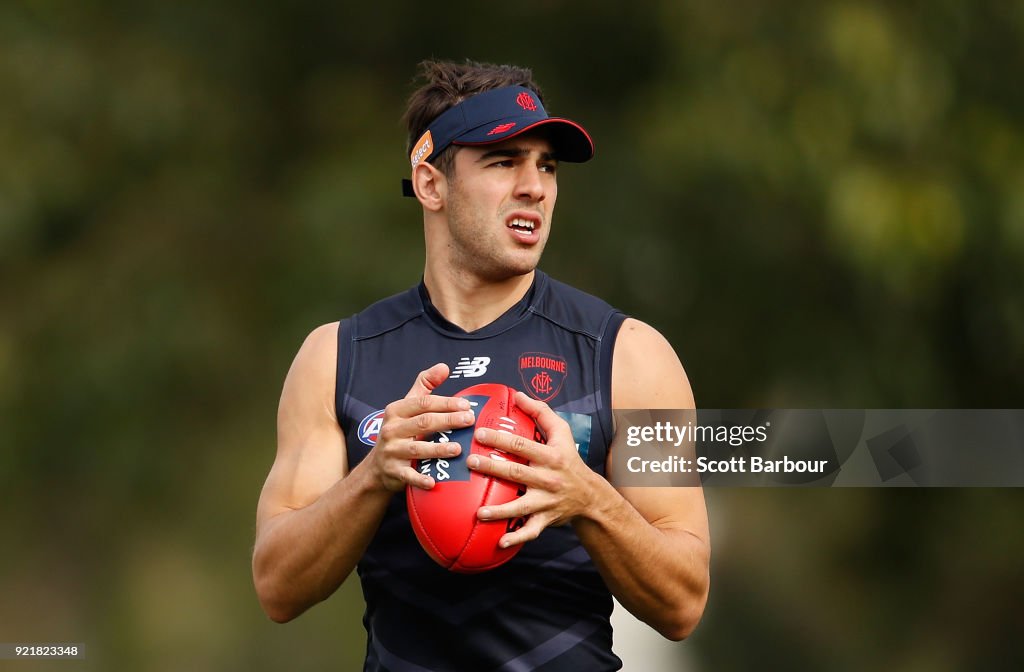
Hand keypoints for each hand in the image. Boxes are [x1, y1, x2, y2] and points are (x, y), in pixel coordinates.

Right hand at [369, 363, 474, 491]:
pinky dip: (420, 479)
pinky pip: (408, 475)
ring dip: (438, 449)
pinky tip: (434, 481)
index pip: (423, 403)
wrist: (377, 466)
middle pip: (423, 423)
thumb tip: (444, 367)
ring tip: (458, 448)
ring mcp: (391, 451)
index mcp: (396, 411)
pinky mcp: (393, 472)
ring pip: (417, 449)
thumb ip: (425, 385)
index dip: (445, 403)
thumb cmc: (399, 431)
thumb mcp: (407, 406)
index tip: (466, 405)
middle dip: (448, 421)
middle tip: (470, 421)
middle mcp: (392, 429)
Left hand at [468, 391, 600, 547]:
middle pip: (517, 473)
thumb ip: (541, 412)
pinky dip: (517, 538)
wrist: (590, 495)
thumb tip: (518, 395)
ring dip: (500, 511)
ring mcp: (546, 502)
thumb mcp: (562, 432)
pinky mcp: (545, 520)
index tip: (480, 432)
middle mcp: (549, 479)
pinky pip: (530, 531)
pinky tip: (500, 542)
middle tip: (470, 461)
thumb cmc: (569, 459)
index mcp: (551, 456)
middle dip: (493, 467)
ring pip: (521, 506)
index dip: (502, 438)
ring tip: (479, 512)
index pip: (523, 445)